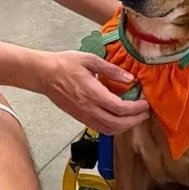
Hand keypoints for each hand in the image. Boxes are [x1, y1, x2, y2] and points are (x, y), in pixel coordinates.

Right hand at [32, 51, 147, 130]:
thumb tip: (129, 78)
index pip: (119, 108)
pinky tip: (119, 119)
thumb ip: (111, 69)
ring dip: (125, 127)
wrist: (43, 74)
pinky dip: (114, 128)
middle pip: (117, 124)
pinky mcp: (79, 118)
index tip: (145, 103)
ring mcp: (83, 115)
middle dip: (134, 121)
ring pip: (108, 130)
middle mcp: (88, 108)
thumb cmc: (65, 64)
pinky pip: (100, 129)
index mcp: (91, 93)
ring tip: (135, 117)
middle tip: (145, 113)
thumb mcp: (89, 59)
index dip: (136, 109)